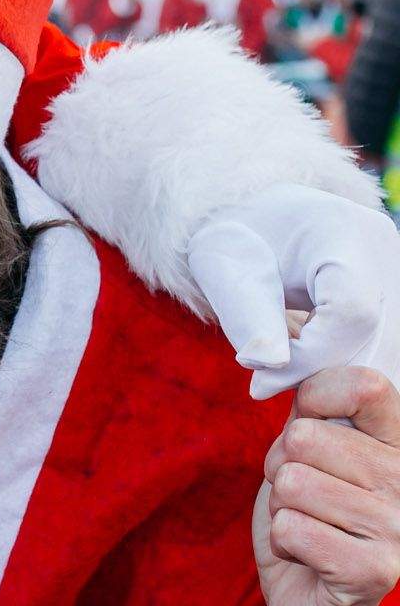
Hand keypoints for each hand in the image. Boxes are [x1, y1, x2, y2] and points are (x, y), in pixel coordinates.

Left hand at [188, 184, 399, 399]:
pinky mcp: (398, 301)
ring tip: (289, 379)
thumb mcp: (222, 267)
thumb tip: (268, 366)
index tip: (261, 378)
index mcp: (343, 231)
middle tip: (272, 387)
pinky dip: (350, 371)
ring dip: (341, 380)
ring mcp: (399, 277)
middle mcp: (386, 252)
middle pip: (382, 339)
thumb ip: (245, 315)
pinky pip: (385, 350)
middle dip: (327, 378)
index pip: (352, 313)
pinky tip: (312, 371)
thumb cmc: (233, 240)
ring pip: (389, 353)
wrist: (255, 217)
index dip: (310, 358)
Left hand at [254, 367, 399, 605]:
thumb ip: (310, 416)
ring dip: (284, 509)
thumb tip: (295, 366)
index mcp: (398, 449)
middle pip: (305, 438)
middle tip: (304, 502)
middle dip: (283, 470)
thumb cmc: (306, 524)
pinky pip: (292, 527)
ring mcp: (398, 528)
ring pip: (294, 483)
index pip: (367, 388)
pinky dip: (284, 542)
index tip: (305, 423)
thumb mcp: (305, 459)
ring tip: (307, 528)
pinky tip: (307, 557)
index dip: (316, 396)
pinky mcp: (376, 570)